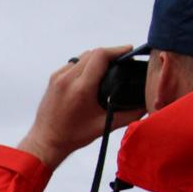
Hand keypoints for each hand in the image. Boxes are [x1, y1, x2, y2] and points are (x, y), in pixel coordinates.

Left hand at [17, 44, 145, 168]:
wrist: (46, 141)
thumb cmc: (73, 136)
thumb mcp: (104, 126)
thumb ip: (128, 115)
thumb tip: (146, 106)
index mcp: (81, 88)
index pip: (101, 56)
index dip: (117, 50)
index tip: (129, 50)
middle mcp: (67, 78)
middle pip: (93, 53)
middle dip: (110, 53)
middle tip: (123, 61)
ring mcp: (58, 77)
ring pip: (82, 56)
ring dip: (97, 58)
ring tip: (109, 67)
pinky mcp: (53, 78)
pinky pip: (73, 63)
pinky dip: (84, 65)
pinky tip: (92, 75)